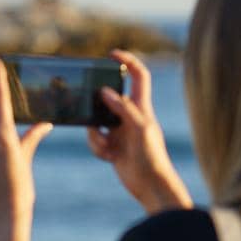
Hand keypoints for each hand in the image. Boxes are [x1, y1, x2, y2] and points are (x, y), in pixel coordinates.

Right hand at [87, 50, 192, 212]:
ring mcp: (120, 132)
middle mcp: (130, 116)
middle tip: (88, 104)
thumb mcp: (140, 128)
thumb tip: (104, 92)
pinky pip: (95, 141)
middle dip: (97, 103)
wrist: (150, 186)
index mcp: (141, 107)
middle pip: (109, 99)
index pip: (138, 76)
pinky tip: (109, 157)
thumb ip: (123, 108)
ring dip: (95, 134)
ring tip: (106, 146)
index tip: (111, 54)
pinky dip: (97, 148)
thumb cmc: (152, 156)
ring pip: (97, 122)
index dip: (127, 61)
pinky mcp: (112, 147)